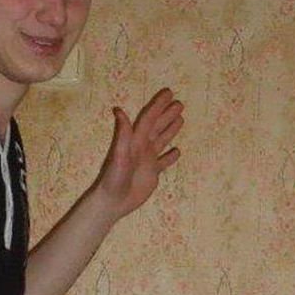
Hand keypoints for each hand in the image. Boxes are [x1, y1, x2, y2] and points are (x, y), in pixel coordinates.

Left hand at [95, 88, 183, 219]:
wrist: (114, 201)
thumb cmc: (114, 178)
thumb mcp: (118, 154)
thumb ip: (122, 133)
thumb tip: (118, 110)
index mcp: (135, 140)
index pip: (149, 118)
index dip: (159, 105)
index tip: (169, 93)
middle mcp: (142, 147)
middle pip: (157, 126)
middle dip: (168, 114)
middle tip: (180, 103)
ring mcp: (147, 160)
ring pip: (161, 140)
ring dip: (170, 129)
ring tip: (181, 119)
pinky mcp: (152, 173)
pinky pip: (164, 162)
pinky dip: (171, 156)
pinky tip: (177, 151)